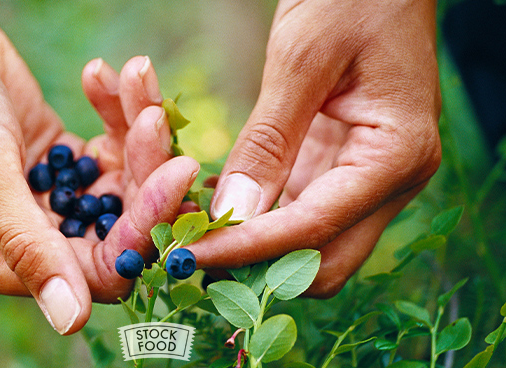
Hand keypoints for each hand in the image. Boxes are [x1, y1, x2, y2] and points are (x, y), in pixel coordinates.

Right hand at [0, 0, 197, 333]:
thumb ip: (28, 246)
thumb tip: (70, 321)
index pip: (97, 270)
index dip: (143, 229)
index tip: (175, 172)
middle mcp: (29, 236)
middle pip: (120, 226)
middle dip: (147, 172)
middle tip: (157, 120)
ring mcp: (49, 196)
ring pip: (123, 183)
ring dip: (136, 131)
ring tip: (134, 78)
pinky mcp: (61, 159)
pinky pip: (110, 147)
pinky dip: (116, 112)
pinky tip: (100, 76)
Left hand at [188, 0, 441, 295]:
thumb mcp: (301, 62)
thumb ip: (269, 141)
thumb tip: (232, 212)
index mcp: (395, 155)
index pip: (313, 228)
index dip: (246, 248)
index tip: (187, 254)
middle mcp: (392, 181)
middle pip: (322, 261)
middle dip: (256, 266)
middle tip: (190, 251)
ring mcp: (369, 179)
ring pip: (311, 247)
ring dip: (255, 250)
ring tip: (196, 234)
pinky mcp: (345, 168)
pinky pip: (301, 213)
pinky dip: (261, 221)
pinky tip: (220, 207)